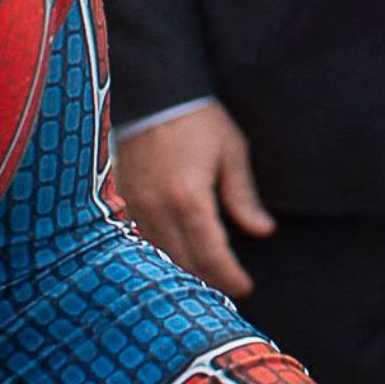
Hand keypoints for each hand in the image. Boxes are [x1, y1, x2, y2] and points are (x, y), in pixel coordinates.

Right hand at [112, 100, 267, 293]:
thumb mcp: (232, 153)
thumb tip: (263, 231)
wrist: (155, 93)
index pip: (210, 257)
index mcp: (189, 200)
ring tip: (205, 280)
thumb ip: (243, 197)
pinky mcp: (122, 201)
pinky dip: (159, 255)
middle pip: (182, 266)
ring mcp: (134, 207)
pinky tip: (175, 258)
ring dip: (182, 273)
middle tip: (229, 290)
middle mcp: (157, 210)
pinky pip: (139, 241)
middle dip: (208, 283)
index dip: (230, 278)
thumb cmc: (198, 119)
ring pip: (158, 258)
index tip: (245, 287)